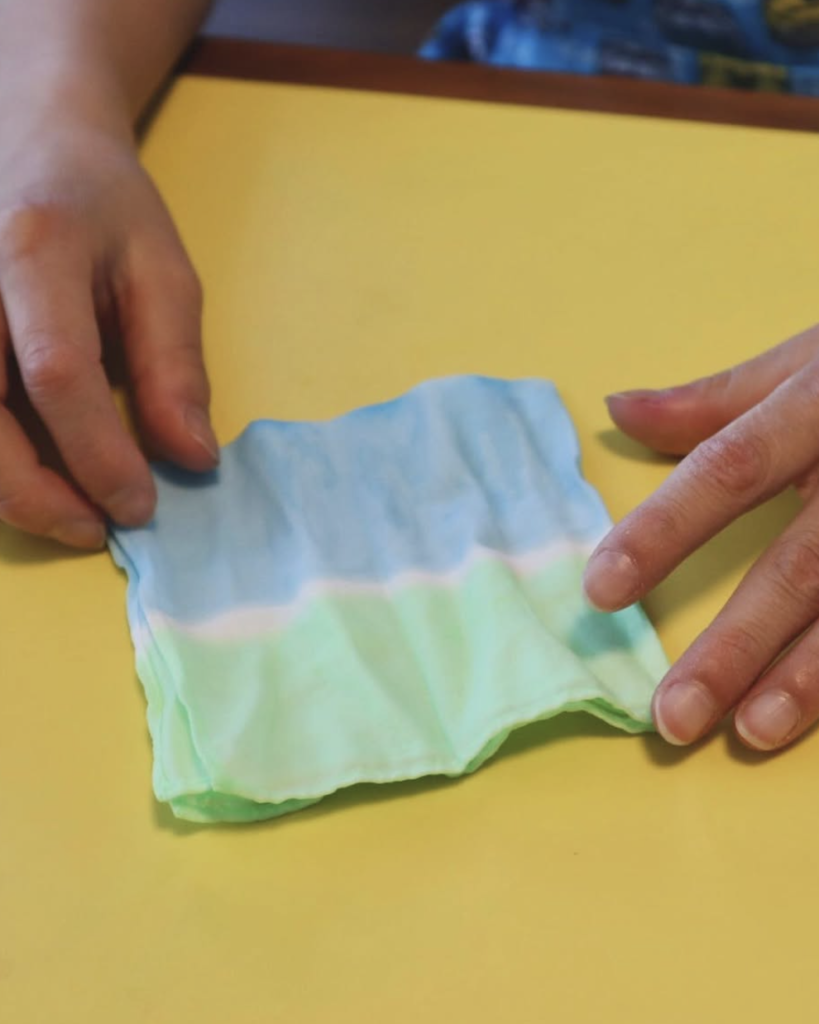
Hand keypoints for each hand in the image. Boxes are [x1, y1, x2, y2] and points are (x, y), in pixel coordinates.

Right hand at [0, 112, 217, 549]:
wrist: (26, 140)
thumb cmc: (103, 207)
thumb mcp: (161, 273)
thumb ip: (174, 367)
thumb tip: (190, 459)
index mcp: (35, 249)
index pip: (58, 373)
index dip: (99, 453)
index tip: (139, 506)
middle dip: (35, 494)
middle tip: (96, 529)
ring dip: (5, 490)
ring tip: (67, 513)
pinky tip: (30, 475)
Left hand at [583, 324, 818, 751]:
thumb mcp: (807, 359)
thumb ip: (713, 399)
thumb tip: (618, 411)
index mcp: (817, 408)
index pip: (725, 471)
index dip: (662, 532)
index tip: (599, 593)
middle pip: (798, 568)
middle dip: (734, 646)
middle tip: (671, 717)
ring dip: (810, 679)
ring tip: (751, 733)